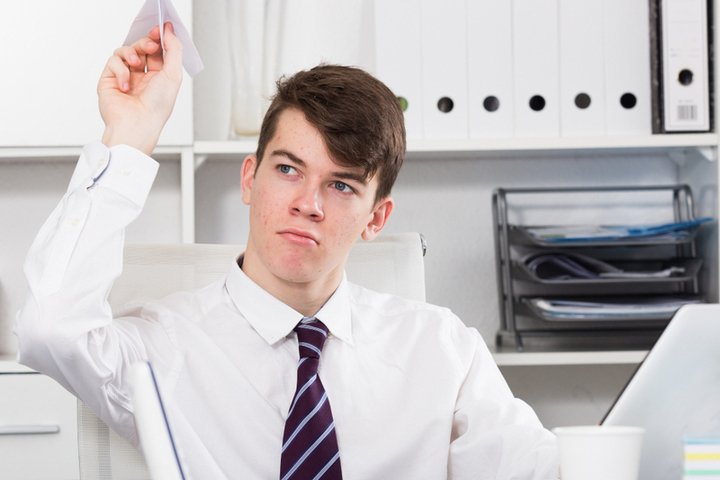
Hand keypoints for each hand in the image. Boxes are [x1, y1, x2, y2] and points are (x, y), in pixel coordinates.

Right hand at [98, 23, 182, 155]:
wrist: (138, 123)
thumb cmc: (157, 106)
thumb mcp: (173, 75)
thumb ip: (173, 50)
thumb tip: (170, 31)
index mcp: (159, 77)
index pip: (157, 51)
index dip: (158, 39)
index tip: (161, 30)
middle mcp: (142, 77)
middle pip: (141, 48)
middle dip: (146, 42)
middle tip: (151, 44)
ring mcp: (125, 77)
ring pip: (125, 51)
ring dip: (132, 53)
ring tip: (137, 63)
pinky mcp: (109, 79)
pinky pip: (113, 62)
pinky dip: (120, 70)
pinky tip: (126, 84)